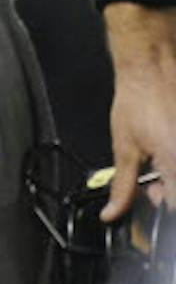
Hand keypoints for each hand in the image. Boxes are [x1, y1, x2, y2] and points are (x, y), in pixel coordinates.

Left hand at [100, 3, 175, 222]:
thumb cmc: (139, 99)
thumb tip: (114, 212)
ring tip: (158, 170)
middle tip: (151, 187)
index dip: (160, 216)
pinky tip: (166, 159)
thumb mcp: (124, 148)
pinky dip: (173, 168)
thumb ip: (124, 186)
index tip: (148, 215)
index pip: (172, 208)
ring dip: (172, 183)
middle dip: (168, 197)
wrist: (152, 67)